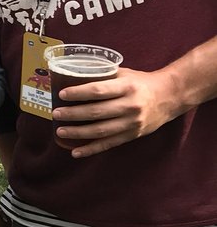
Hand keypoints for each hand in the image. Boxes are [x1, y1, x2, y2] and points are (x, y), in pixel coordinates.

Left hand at [53, 67, 179, 157]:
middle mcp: (130, 106)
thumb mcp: (124, 74)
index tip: (62, 94)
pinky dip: (91, 149)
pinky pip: (109, 144)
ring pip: (100, 131)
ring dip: (78, 133)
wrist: (170, 97)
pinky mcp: (132, 136)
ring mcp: (132, 123)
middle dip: (73, 114)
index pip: (98, 90)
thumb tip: (73, 74)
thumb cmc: (141, 82)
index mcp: (126, 87)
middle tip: (56, 114)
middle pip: (96, 112)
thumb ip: (103, 75)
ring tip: (60, 131)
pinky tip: (75, 152)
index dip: (79, 93)